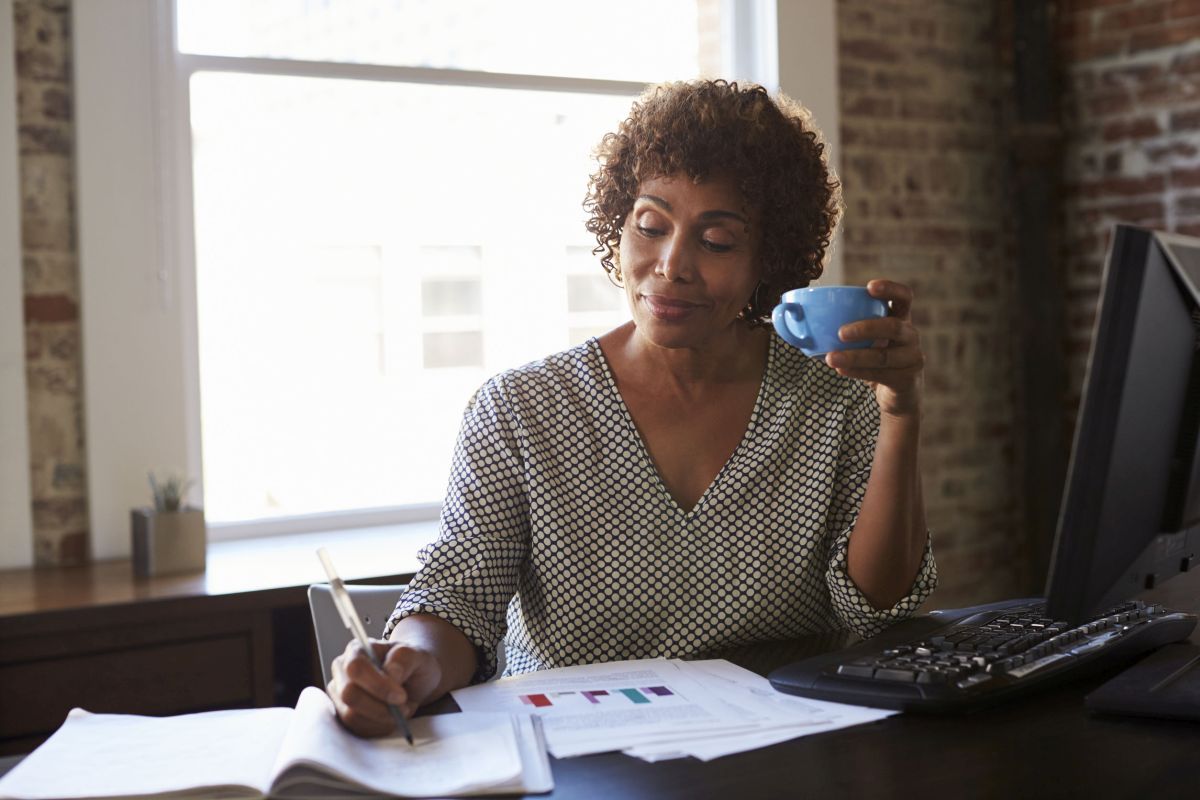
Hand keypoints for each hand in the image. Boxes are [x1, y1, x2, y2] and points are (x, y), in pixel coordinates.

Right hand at [327, 638, 442, 737]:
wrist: (413, 680)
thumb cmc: (413, 664)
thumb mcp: (418, 655)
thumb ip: (404, 658)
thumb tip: (390, 673)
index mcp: (357, 650)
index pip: (356, 668)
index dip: (377, 685)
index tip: (401, 696)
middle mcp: (342, 671)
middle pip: (349, 695)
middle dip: (380, 707)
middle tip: (404, 707)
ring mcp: (339, 694)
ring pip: (351, 716)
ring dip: (382, 719)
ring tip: (402, 710)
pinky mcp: (343, 715)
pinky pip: (356, 729)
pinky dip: (379, 728)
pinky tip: (392, 718)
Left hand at [824, 279, 923, 418]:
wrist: (895, 394)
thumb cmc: (872, 358)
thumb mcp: (862, 339)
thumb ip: (836, 324)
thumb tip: (788, 313)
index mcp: (900, 318)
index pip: (904, 297)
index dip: (890, 289)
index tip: (868, 287)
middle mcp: (910, 335)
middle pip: (893, 326)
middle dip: (866, 327)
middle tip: (840, 332)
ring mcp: (912, 358)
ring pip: (883, 355)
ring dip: (855, 356)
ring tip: (831, 358)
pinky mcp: (907, 379)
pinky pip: (881, 374)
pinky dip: (858, 372)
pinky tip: (841, 370)